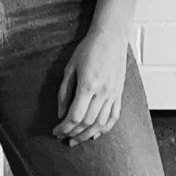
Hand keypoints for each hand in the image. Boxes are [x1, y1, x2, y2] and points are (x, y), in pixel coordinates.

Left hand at [53, 30, 128, 146]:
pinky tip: (96, 134)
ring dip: (87, 135)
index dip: (64, 127)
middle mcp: (103, 92)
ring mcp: (114, 94)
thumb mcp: (70, 68)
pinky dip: (104, 129)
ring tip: (76, 139)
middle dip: (73, 133)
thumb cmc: (89, 48)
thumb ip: (64, 92)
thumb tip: (61, 113)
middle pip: (87, 123)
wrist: (111, 37)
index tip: (56, 131)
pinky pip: (114, 117)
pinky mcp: (119, 94)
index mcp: (89, 85)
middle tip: (63, 137)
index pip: (75, 116)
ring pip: (101, 123)